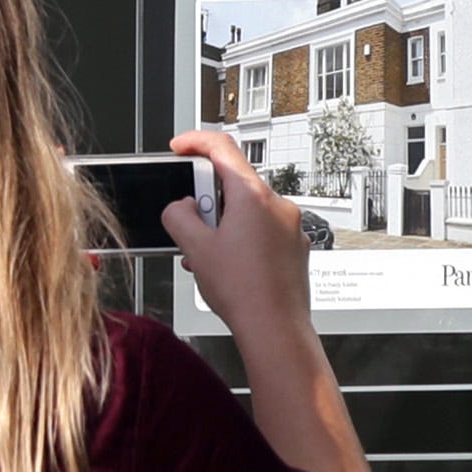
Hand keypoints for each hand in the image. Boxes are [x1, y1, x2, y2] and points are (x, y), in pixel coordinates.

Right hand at [159, 130, 312, 338]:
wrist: (275, 329)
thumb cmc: (244, 292)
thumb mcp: (194, 248)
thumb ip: (178, 216)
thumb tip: (180, 207)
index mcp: (253, 198)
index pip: (223, 148)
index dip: (195, 142)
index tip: (180, 147)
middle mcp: (277, 206)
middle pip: (233, 183)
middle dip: (205, 198)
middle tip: (190, 221)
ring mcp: (289, 227)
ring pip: (247, 209)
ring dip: (221, 222)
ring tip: (206, 253)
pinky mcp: (293, 246)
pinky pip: (261, 228)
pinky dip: (240, 236)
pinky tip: (226, 264)